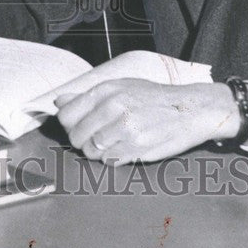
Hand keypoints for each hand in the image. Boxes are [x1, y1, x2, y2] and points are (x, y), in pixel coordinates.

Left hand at [54, 80, 240, 164]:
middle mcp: (113, 106)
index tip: (79, 127)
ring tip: (112, 144)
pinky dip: (112, 158)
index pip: (67, 114)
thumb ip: (88, 96)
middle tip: (96, 139)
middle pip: (77, 136)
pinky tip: (123, 149)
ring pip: (91, 151)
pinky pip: (109, 160)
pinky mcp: (137, 146)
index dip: (69, 125)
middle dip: (82, 141)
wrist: (189, 109)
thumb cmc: (153, 98)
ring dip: (97, 152)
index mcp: (106, 90)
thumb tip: (59, 101)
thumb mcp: (121, 87)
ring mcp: (125, 127)